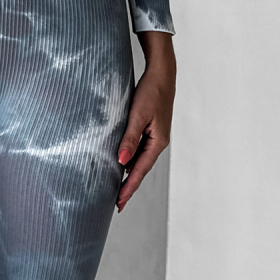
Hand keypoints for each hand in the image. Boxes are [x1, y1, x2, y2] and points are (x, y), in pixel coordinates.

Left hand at [116, 30, 175, 212]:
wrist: (162, 75)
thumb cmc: (151, 92)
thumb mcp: (137, 115)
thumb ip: (129, 139)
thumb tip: (121, 162)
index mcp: (157, 142)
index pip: (140, 171)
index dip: (128, 187)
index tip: (119, 203)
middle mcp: (158, 143)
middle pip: (141, 170)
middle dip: (129, 186)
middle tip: (117, 204)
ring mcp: (155, 137)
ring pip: (140, 161)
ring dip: (129, 175)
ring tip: (117, 189)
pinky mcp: (151, 131)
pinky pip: (139, 151)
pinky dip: (130, 161)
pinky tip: (122, 165)